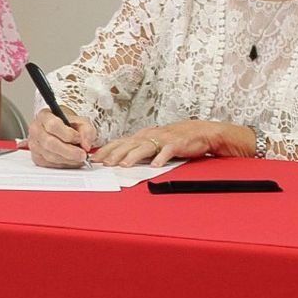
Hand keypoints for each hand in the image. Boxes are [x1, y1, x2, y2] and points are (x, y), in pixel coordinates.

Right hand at [28, 109, 96, 167]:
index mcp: (44, 116)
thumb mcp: (81, 122)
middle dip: (69, 151)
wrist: (61, 131)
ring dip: (68, 159)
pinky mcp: (36, 157)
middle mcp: (36, 130)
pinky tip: (71, 161)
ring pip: (50, 156)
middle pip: (50, 143)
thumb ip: (87, 131)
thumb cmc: (69, 126)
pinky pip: (50, 164)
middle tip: (82, 155)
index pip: (53, 125)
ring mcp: (34, 144)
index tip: (78, 139)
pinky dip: (64, 164)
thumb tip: (86, 145)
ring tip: (79, 158)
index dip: (67, 134)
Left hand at [94, 120, 250, 166]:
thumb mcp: (154, 141)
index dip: (108, 150)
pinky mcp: (176, 144)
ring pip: (144, 148)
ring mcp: (163, 139)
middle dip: (115, 154)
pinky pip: (167, 152)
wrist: (200, 132)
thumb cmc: (175, 138)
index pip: (121, 142)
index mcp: (143, 136)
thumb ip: (139, 148)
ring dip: (133, 156)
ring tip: (124, 165)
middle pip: (128, 145)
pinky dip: (160, 158)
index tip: (96, 159)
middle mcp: (150, 136)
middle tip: (104, 164)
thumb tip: (121, 158)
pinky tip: (154, 166)